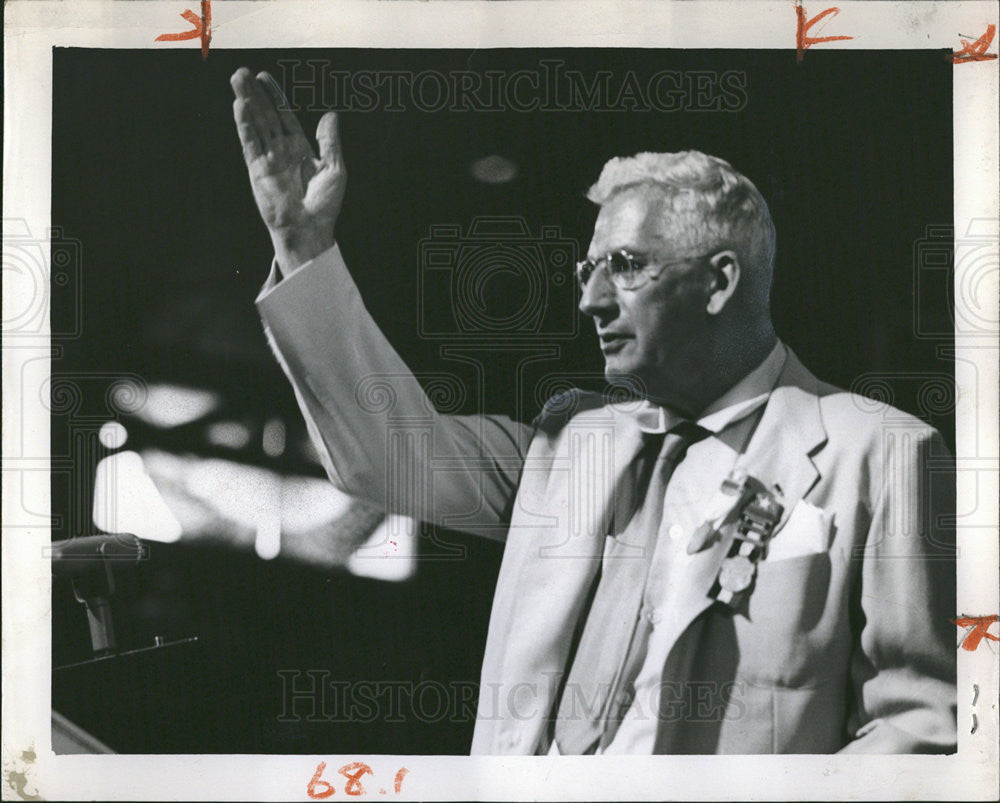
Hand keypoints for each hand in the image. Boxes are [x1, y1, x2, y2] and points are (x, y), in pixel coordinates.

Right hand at [230, 67, 345, 271]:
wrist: (310, 230)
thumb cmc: (324, 206)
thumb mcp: (334, 169)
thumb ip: (329, 142)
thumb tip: (331, 115)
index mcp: (300, 150)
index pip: (284, 117)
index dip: (275, 97)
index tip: (265, 78)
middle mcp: (281, 152)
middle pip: (266, 116)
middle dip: (256, 94)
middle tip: (242, 72)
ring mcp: (268, 160)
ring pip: (255, 124)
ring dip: (246, 102)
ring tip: (237, 80)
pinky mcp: (257, 170)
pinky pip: (250, 142)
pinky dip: (244, 124)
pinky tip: (240, 106)